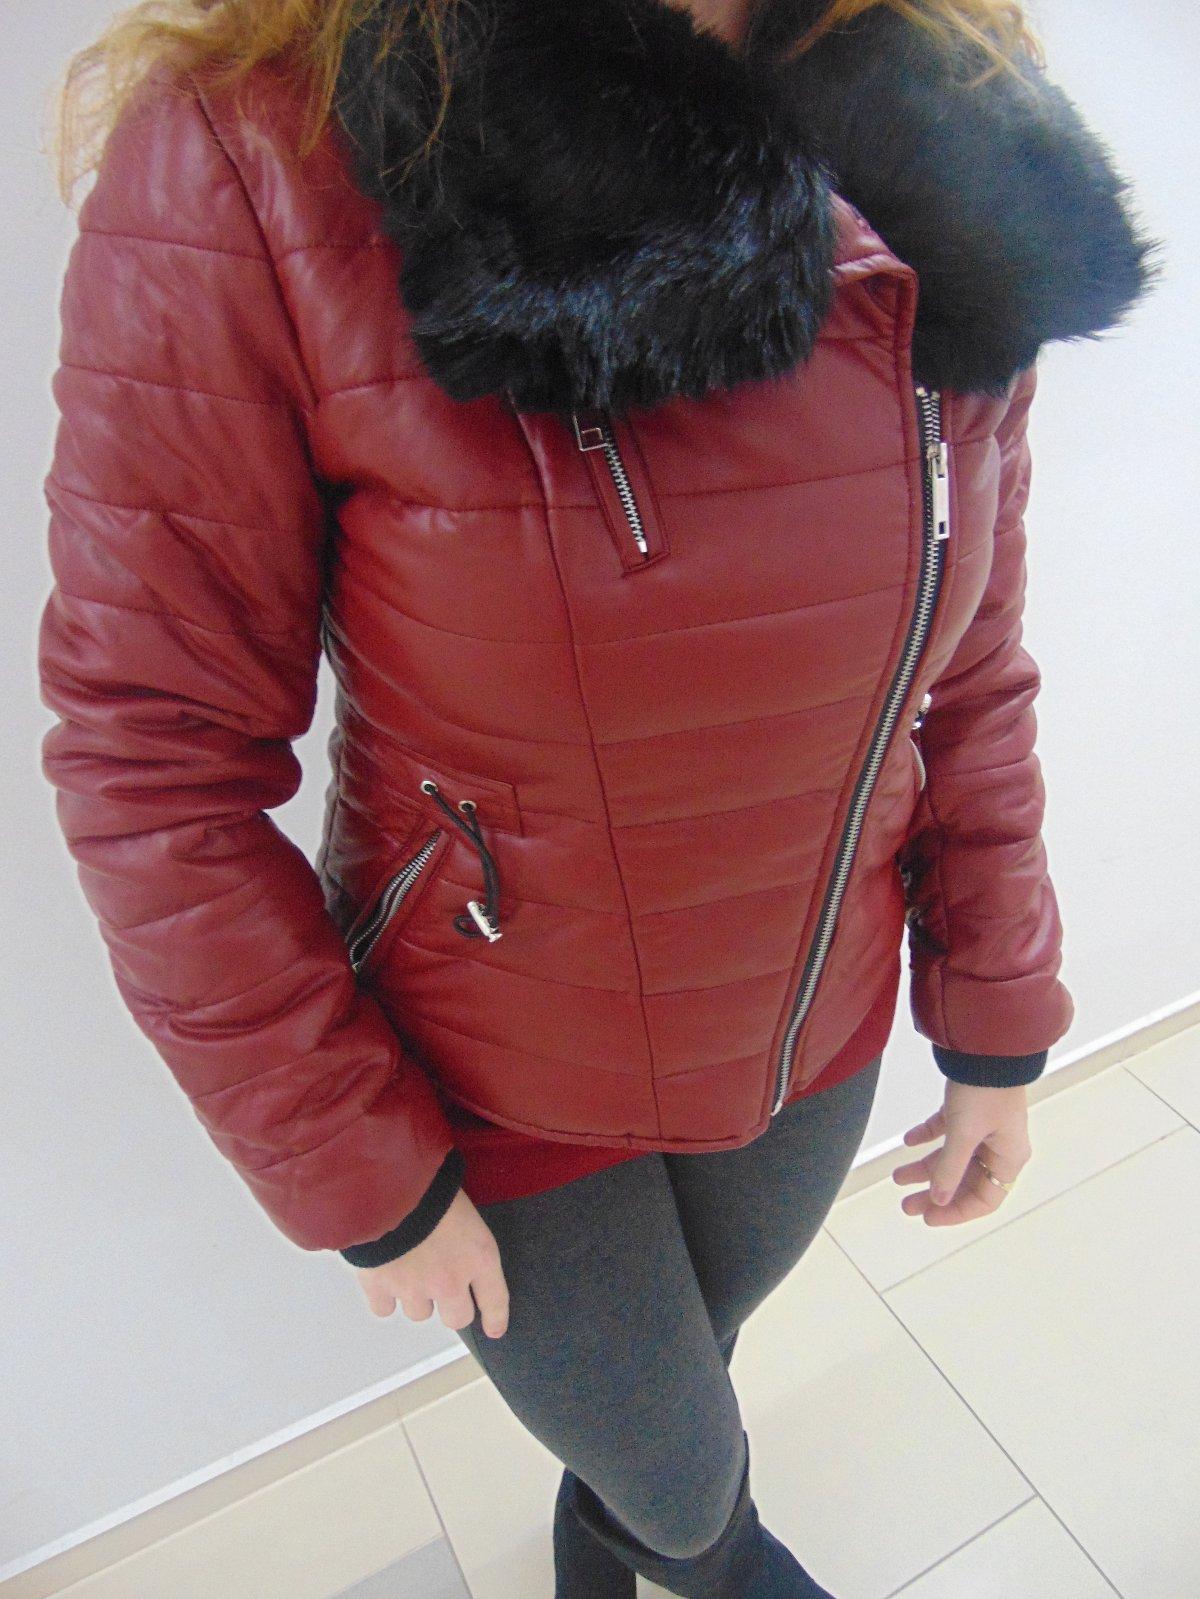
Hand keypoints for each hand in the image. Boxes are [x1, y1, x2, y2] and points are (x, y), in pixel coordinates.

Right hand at [352, 1188, 509, 1336]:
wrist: (388, 1186)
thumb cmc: (432, 1184)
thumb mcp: (464, 1205)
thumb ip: (466, 1237)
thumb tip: (456, 1245)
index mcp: (479, 1256)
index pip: (495, 1300)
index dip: (495, 1318)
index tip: (494, 1329)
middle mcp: (450, 1281)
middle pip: (457, 1318)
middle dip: (451, 1305)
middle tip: (440, 1284)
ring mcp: (414, 1289)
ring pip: (419, 1313)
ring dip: (416, 1296)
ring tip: (409, 1267)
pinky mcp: (381, 1288)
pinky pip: (384, 1309)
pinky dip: (384, 1296)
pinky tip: (384, 1276)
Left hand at [892, 1080, 1031, 1226]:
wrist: (985, 1044)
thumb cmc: (983, 1091)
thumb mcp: (964, 1134)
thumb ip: (950, 1169)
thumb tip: (938, 1200)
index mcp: (1008, 1158)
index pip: (985, 1200)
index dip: (956, 1212)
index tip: (928, 1217)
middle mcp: (999, 1147)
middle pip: (965, 1181)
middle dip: (935, 1193)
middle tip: (905, 1204)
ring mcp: (984, 1127)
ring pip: (952, 1157)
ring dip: (925, 1168)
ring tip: (896, 1176)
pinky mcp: (968, 1108)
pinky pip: (946, 1131)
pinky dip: (927, 1137)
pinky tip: (908, 1142)